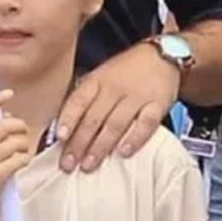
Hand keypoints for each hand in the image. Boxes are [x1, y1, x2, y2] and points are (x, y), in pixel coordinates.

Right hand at [0, 91, 30, 220]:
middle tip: (22, 133)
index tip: (8, 93)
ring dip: (24, 146)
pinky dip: (24, 159)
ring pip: (16, 142)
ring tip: (20, 153)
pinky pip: (20, 159)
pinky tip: (20, 163)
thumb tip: (6, 116)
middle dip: (20, 127)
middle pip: (6, 125)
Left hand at [57, 44, 179, 172]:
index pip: (78, 101)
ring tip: (89, 164)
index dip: (68, 119)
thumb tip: (64, 130)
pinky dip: (134, 138)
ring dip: (100, 146)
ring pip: (115, 124)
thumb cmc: (125, 72)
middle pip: (94, 118)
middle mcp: (114, 88)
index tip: (59, 137)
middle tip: (68, 164)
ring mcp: (137, 96)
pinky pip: (145, 124)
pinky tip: (123, 152)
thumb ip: (85, 99)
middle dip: (79, 143)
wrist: (162, 55)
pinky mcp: (158, 104)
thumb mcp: (101, 77)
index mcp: (97, 81)